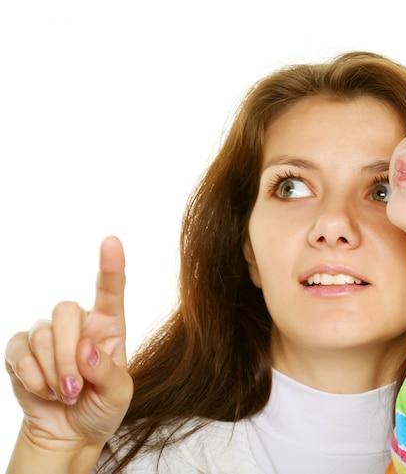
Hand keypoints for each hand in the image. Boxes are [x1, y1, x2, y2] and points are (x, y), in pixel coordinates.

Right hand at [5, 236, 132, 455]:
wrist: (70, 433)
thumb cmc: (101, 407)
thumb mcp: (118, 394)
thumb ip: (108, 371)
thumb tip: (86, 350)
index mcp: (109, 326)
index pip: (110, 290)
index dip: (111, 265)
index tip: (111, 241)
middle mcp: (79, 324)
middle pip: (65, 311)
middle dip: (66, 355)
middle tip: (75, 389)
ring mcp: (48, 335)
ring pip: (42, 334)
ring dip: (52, 372)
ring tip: (66, 394)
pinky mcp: (22, 351)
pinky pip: (19, 351)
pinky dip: (31, 376)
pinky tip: (44, 391)